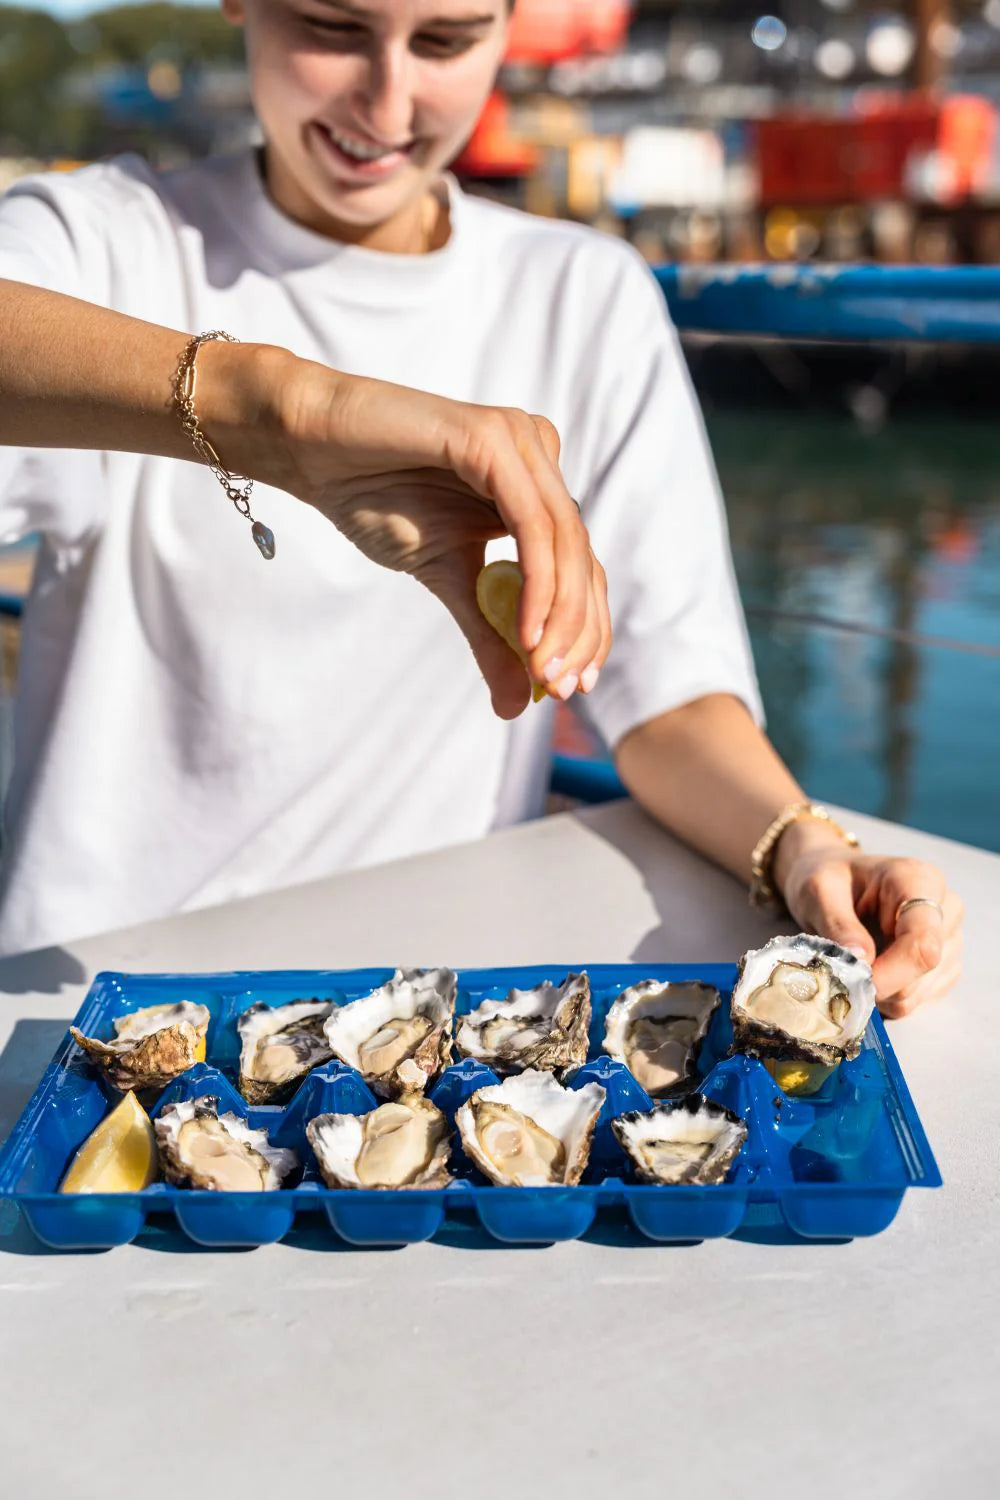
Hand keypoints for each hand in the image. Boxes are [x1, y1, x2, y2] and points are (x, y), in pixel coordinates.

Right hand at [212, 344, 611, 719]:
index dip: (586, 630)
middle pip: (582, 557)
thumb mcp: (445, 579)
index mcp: (534, 485)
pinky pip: (532, 524)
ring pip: (565, 542)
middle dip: (579, 632)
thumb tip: (519, 705)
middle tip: (561, 690)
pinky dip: (538, 584)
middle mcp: (538, 456)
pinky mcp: (491, 438)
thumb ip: (488, 634)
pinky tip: (528, 632)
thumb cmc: (375, 498)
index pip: (580, 566)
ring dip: (561, 616)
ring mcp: (520, 441)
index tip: (571, 690)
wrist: (313, 448)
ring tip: (543, 670)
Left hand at [777, 828, 963, 1017]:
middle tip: (843, 968)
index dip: (890, 974)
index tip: (854, 981)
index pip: (923, 942)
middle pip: (923, 971)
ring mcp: (950, 939)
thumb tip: (862, 962)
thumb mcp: (818, 891)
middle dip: (879, 982)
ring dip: (881, 991)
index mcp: (920, 881)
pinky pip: (918, 1000)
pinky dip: (889, 996)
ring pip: (919, 992)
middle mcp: (946, 909)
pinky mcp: (945, 965)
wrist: (838, 881)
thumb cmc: (829, 880)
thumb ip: (838, 925)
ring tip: (857, 962)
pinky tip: (873, 969)